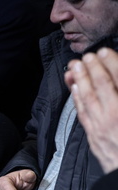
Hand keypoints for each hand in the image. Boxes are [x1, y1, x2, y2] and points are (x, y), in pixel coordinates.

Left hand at [67, 48, 117, 172]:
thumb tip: (115, 83)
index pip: (117, 81)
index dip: (111, 64)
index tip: (105, 52)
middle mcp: (115, 117)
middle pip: (102, 86)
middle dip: (93, 68)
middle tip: (87, 54)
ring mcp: (103, 128)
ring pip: (89, 98)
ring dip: (81, 79)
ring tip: (75, 65)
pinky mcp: (95, 138)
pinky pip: (84, 114)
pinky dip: (78, 98)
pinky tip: (75, 88)